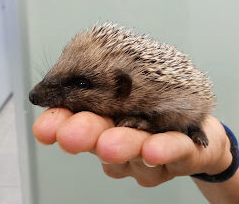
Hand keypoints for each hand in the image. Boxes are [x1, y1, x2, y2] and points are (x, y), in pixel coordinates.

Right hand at [33, 108, 231, 186]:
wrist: (196, 119)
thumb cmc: (151, 101)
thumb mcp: (115, 86)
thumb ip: (84, 92)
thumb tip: (41, 92)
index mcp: (102, 120)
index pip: (75, 123)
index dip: (58, 126)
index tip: (45, 128)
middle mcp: (123, 140)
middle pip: (103, 140)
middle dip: (86, 135)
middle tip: (71, 135)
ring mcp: (152, 150)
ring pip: (138, 151)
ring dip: (125, 145)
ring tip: (112, 143)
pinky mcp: (183, 152)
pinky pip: (176, 150)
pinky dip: (165, 149)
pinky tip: (154, 149)